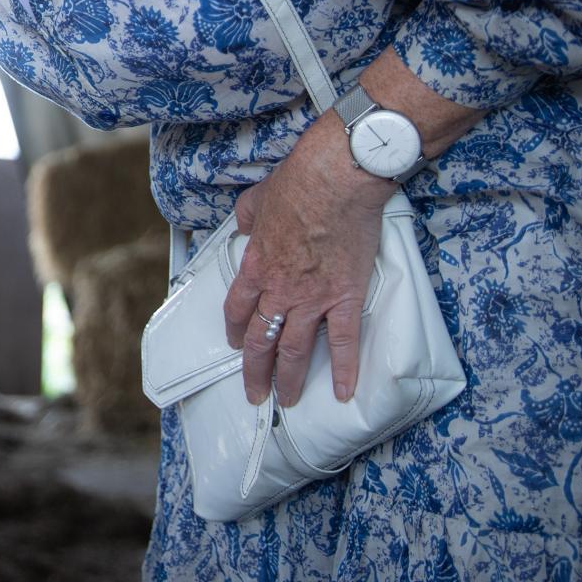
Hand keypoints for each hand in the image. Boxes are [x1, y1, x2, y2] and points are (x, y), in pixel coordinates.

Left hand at [222, 118, 393, 405]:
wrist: (335, 180)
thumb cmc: (297, 184)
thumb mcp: (255, 200)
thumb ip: (247, 218)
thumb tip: (245, 226)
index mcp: (255, 266)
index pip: (237, 310)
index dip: (236, 331)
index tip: (236, 345)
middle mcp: (279, 290)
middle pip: (261, 340)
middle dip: (256, 372)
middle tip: (255, 394)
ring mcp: (312, 298)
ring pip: (296, 349)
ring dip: (291, 379)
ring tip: (289, 400)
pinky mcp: (344, 298)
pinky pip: (344, 342)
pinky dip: (345, 369)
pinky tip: (344, 392)